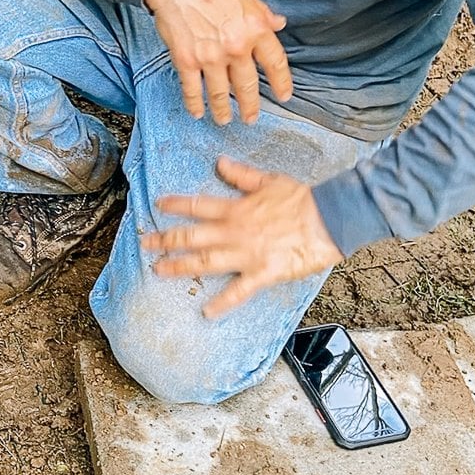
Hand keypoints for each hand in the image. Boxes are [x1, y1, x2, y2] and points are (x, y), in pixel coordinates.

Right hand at [142, 0, 291, 124]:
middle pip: (248, 85)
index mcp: (256, 29)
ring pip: (221, 94)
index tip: (284, 96)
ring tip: (224, 120)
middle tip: (251, 118)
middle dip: (251, 106)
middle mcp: (236, 47)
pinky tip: (197, 112)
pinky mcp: (187, 60)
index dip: (281, 83)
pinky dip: (194, 104)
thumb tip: (278, 24)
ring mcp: (211, 57)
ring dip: (223, 111)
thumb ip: (262, 13)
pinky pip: (192, 90)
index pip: (275, 63)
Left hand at [142, 158, 342, 318]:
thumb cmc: (302, 199)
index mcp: (236, 209)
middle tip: (145, 244)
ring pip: (206, 261)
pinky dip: (223, 303)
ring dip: (181, 266)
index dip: (176, 205)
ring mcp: (246, 254)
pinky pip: (239, 291)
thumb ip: (241, 174)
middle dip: (166, 240)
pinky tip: (206, 312)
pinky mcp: (263, 273)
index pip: (198, 205)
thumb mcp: (269, 180)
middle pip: (192, 236)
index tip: (157, 205)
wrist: (330, 217)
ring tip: (159, 270)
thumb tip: (220, 162)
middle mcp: (235, 232)